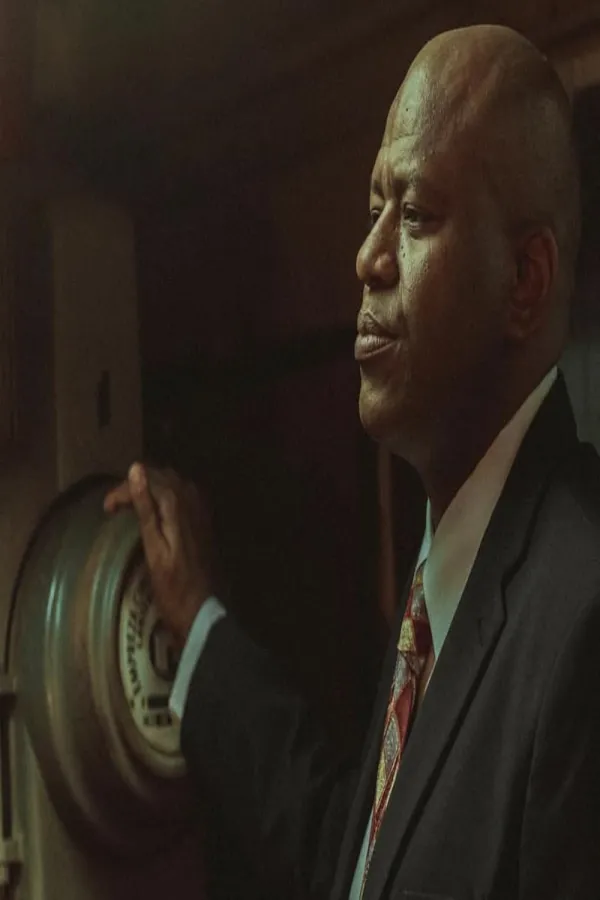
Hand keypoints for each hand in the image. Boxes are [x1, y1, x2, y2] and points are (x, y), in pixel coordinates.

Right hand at [104, 463, 214, 646]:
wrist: (203, 611)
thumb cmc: (172, 587)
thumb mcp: (153, 548)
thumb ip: (145, 507)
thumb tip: (135, 469)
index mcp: (179, 504)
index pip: (148, 478)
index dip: (123, 489)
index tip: (106, 509)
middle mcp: (193, 499)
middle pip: (162, 476)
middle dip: (136, 485)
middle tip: (115, 507)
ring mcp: (201, 509)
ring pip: (173, 483)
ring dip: (151, 489)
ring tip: (129, 507)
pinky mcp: (204, 520)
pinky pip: (183, 495)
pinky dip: (165, 497)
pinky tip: (154, 511)